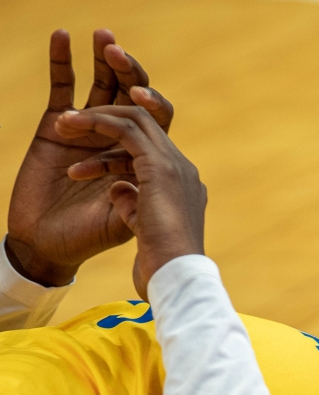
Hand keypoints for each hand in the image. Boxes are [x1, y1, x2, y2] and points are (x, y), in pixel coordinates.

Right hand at [6, 29, 173, 285]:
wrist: (49, 246)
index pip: (155, 120)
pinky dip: (62, 62)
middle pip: (132, 96)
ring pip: (102, 86)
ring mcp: (88, 132)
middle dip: (129, 72)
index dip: (151, 103)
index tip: (140, 97)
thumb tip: (145, 176)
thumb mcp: (124, 221)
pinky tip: (63, 37)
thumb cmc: (89, 237)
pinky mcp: (55, 128)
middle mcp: (120, 141)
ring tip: (103, 37)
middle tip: (117, 53)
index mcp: (143, 159)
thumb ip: (138, 199)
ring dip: (105, 61)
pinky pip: (62, 88)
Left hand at [54, 104, 206, 299]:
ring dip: (94, 117)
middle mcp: (183, 170)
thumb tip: (116, 188)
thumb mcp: (141, 228)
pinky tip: (67, 128)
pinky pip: (126, 130)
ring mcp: (175, 165)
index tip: (89, 144)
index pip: (152, 148)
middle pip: (148, 124)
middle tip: (68, 122)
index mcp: (182, 186)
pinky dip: (95, 123)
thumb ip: (131, 204)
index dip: (120, 142)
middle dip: (106, 117)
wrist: (175, 277)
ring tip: (59, 125)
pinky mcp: (159, 167)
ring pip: (137, 120)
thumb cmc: (160, 265)